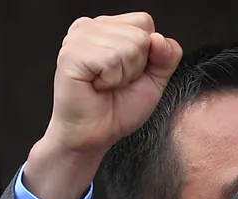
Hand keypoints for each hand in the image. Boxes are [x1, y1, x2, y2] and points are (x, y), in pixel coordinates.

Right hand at [24, 13, 181, 198]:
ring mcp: (78, 38)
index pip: (144, 22)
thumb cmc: (115, 110)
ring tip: (105, 85)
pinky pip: (112, 59)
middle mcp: (90, 27)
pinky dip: (111, 80)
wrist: (92, 137)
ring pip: (129, 46)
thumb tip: (160, 39)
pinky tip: (96, 86)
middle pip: (140, 34)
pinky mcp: (71, 54)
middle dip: (135, 67)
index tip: (127, 74)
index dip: (146, 54)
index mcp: (107, 27)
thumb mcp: (153, 81)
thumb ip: (166, 57)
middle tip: (114, 83)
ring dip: (123, 75)